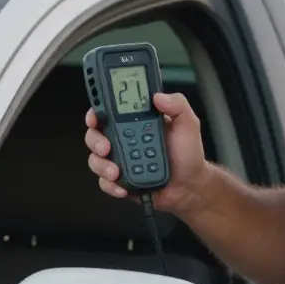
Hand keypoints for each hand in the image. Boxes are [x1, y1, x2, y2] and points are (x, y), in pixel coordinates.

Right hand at [85, 92, 209, 214]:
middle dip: (95, 141)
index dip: (97, 111)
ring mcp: (120, 160)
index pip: (109, 111)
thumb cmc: (188, 154)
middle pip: (94, 135)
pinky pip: (104, 182)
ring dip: (101, 165)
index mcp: (136, 122)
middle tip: (106, 147)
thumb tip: (159, 96)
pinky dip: (109, 185)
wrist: (190, 185)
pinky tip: (121, 187)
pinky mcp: (120, 180)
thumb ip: (178, 105)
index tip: (96, 116)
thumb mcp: (188, 124)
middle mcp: (124, 140)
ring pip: (95, 159)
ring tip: (115, 172)